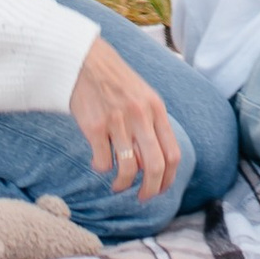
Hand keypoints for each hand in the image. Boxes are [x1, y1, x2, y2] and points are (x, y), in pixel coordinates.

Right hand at [68, 34, 182, 199]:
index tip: (160, 188)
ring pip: (127, 169)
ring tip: (118, 185)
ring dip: (123, 184)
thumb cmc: (117, 81)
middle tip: (143, 198)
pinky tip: (98, 162)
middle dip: (150, 189)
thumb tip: (157, 161)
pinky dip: (101, 168)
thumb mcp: (144, 96)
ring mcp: (117, 122)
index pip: (172, 154)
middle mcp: (140, 116)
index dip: (168, 178)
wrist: (87, 60)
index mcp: (156, 109)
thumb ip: (153, 124)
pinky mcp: (94, 126)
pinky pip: (102, 162)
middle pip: (154, 166)